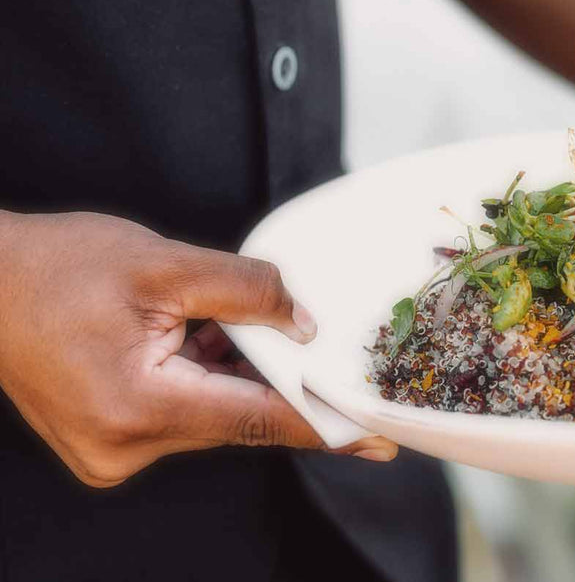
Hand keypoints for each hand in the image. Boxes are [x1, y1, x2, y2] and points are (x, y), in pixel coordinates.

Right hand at [0, 212, 395, 487]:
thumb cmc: (51, 267)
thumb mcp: (161, 264)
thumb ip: (247, 291)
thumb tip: (308, 323)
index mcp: (140, 408)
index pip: (261, 422)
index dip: (327, 425)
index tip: (381, 436)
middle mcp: (126, 446)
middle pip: (241, 418)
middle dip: (278, 377)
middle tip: (311, 337)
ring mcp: (113, 451)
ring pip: (215, 415)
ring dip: (236, 373)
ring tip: (207, 318)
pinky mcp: (109, 441)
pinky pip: (185, 414)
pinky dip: (205, 379)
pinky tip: (196, 336)